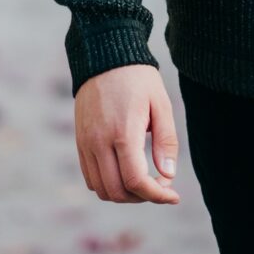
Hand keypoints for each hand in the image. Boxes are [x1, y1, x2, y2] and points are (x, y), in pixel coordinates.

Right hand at [73, 62, 180, 204]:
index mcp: (123, 133)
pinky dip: (107, 185)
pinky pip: (90, 177)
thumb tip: (168, 175)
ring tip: (144, 182)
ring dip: (124, 194)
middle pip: (117, 191)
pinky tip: (125, 173)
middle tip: (160, 187)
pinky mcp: (80, 142)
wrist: (105, 56)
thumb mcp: (160, 104)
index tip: (173, 195)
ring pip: (101, 189)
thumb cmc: (138, 79)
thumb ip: (166, 141)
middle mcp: (99, 142)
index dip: (156, 195)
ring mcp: (86, 143)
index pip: (136, 180)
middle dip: (142, 197)